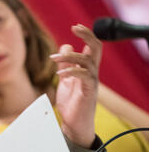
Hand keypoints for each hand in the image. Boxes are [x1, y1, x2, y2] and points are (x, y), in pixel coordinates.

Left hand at [50, 24, 101, 147]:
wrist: (74, 125)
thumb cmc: (71, 103)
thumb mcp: (65, 80)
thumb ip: (66, 64)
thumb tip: (66, 46)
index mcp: (87, 69)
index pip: (92, 47)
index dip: (86, 34)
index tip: (75, 26)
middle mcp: (92, 73)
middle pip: (96, 48)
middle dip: (87, 35)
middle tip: (74, 27)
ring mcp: (91, 82)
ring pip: (89, 60)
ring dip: (71, 56)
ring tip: (54, 58)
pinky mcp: (88, 92)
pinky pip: (84, 76)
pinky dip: (71, 71)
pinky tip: (59, 73)